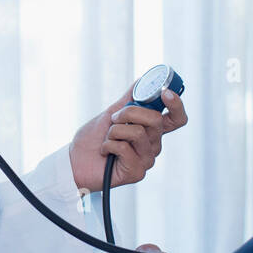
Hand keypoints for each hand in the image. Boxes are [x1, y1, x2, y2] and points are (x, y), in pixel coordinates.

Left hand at [69, 83, 187, 192]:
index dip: (176, 104)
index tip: (165, 92)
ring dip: (114, 131)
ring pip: (138, 132)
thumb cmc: (93, 139)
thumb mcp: (112, 113)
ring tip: (107, 138)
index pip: (176, 118)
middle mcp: (153, 145)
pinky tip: (105, 152)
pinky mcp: (137, 172)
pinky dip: (109, 145)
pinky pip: (125, 148)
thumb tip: (143, 79)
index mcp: (151, 130)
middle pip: (156, 120)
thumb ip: (130, 99)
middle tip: (114, 119)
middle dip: (130, 113)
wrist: (75, 160)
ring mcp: (146, 159)